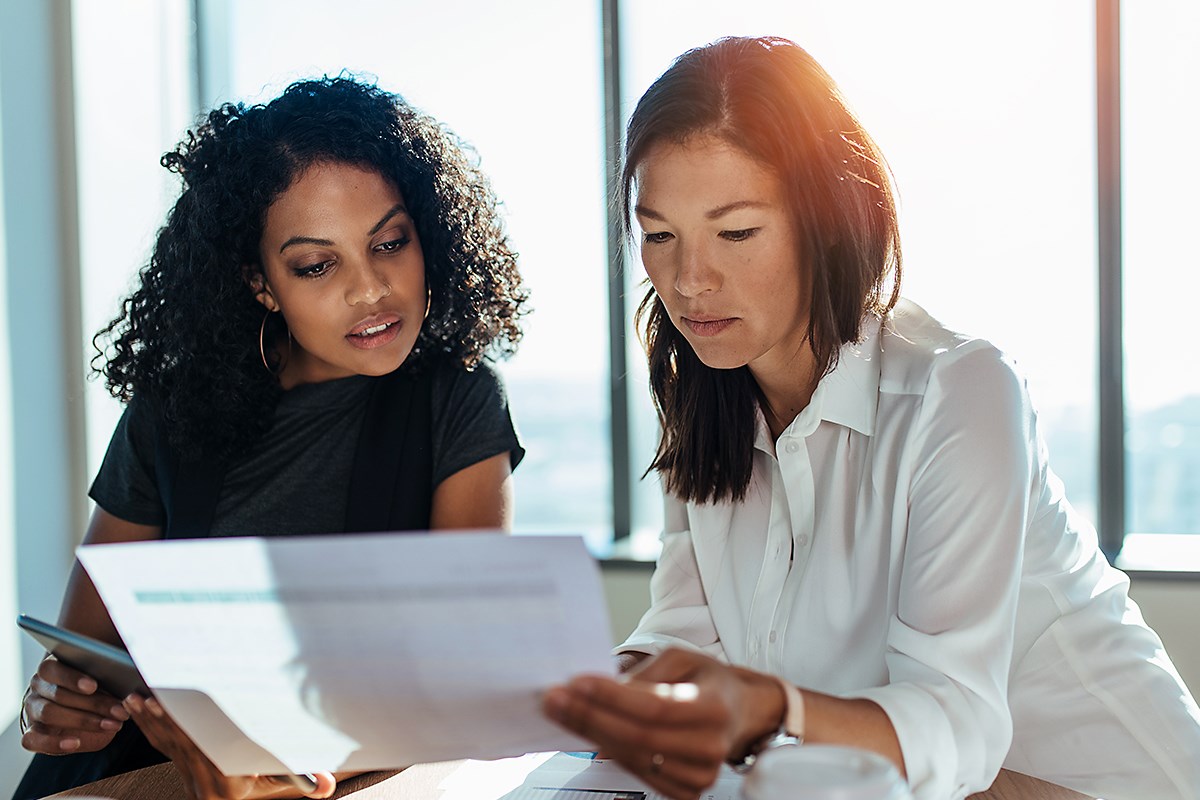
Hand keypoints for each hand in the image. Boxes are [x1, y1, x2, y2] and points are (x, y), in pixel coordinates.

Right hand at [20, 655, 128, 753]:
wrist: (76, 715)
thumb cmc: (94, 690)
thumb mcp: (102, 678)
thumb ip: (109, 673)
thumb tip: (130, 674)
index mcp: (51, 668)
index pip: (52, 669)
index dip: (72, 678)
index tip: (94, 686)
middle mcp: (38, 688)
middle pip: (58, 695)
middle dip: (93, 704)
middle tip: (120, 711)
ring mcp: (32, 711)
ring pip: (49, 714)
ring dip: (83, 721)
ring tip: (112, 724)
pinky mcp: (30, 734)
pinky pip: (32, 740)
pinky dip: (53, 743)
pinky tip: (75, 743)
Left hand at [124, 695, 336, 799]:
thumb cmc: (253, 790)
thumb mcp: (277, 785)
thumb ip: (302, 782)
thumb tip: (327, 784)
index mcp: (225, 781)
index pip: (206, 749)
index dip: (191, 728)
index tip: (182, 709)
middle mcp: (202, 778)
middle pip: (180, 742)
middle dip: (164, 717)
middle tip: (150, 694)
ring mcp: (187, 772)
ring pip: (165, 742)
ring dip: (149, 719)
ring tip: (136, 698)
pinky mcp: (178, 764)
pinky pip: (159, 744)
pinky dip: (147, 724)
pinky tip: (136, 706)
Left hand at [542, 648, 783, 799]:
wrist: (739, 713)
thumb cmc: (708, 682)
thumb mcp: (681, 659)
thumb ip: (644, 674)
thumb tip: (602, 692)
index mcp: (714, 708)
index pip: (655, 707)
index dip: (612, 698)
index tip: (576, 683)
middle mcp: (710, 747)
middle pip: (637, 736)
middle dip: (589, 716)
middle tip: (555, 699)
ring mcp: (699, 775)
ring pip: (632, 757)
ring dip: (591, 734)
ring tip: (562, 711)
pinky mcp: (686, 791)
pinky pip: (637, 773)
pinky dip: (608, 751)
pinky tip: (589, 732)